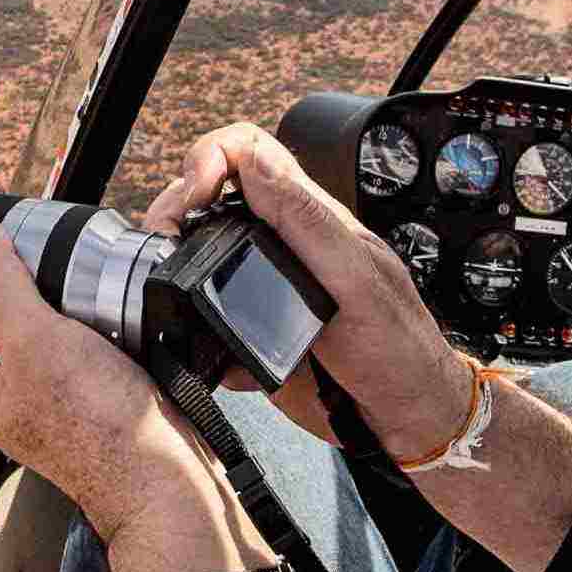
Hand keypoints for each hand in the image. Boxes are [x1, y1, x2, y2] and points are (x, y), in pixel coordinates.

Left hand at [0, 199, 260, 571]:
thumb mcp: (31, 336)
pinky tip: (129, 327)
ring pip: (55, 337)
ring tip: (98, 303)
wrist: (167, 480)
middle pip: (7, 326)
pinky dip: (111, 335)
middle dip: (35, 296)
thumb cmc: (95, 426)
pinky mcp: (99, 406)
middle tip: (59, 279)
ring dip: (78, 313)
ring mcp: (57, 407)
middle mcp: (11, 404)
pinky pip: (95, 354)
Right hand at [142, 125, 475, 462]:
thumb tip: (255, 162)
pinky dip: (193, 331)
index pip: (250, 152)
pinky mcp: (250, 334)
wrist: (405, 420)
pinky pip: (204, 320)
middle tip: (166, 240)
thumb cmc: (400, 348)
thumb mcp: (357, 279)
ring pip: (199, 255)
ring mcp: (263, 289)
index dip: (212, 157)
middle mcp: (281, 246)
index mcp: (309, 218)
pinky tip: (206, 348)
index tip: (196, 193)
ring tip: (170, 285)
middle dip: (176, 207)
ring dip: (174, 265)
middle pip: (209, 198)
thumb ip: (307, 221)